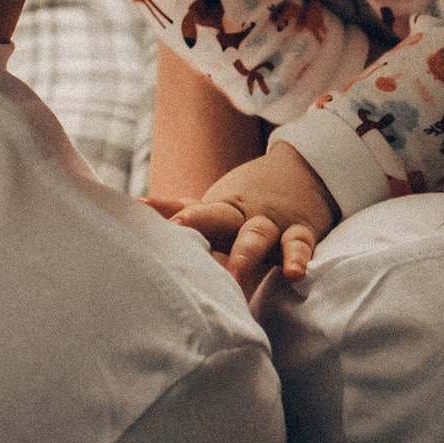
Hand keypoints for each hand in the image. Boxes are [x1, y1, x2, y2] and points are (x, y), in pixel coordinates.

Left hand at [163, 142, 339, 296]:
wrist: (306, 169)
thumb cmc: (251, 197)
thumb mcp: (218, 203)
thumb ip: (182, 209)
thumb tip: (138, 206)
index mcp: (221, 211)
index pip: (197, 213)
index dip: (182, 219)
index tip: (164, 226)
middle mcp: (244, 217)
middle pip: (221, 221)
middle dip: (203, 229)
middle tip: (183, 246)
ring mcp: (273, 225)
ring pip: (259, 236)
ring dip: (246, 253)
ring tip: (234, 272)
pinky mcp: (302, 233)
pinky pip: (300, 245)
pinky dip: (298, 258)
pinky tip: (295, 274)